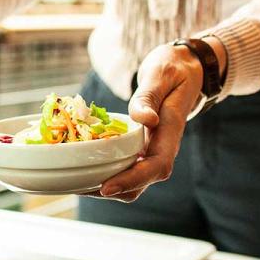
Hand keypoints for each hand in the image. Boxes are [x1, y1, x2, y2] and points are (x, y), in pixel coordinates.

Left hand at [95, 41, 212, 201]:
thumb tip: (145, 120)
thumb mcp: (161, 75)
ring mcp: (152, 149)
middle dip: (113, 190)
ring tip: (75, 184)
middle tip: (79, 188)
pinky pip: (125, 167)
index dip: (132, 180)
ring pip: (133, 180)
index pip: (156, 166)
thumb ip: (150, 97)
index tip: (107, 187)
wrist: (183, 69)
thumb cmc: (173, 69)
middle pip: (142, 182)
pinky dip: (105, 173)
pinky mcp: (141, 148)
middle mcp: (162, 146)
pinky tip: (82, 170)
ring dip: (106, 186)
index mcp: (170, 131)